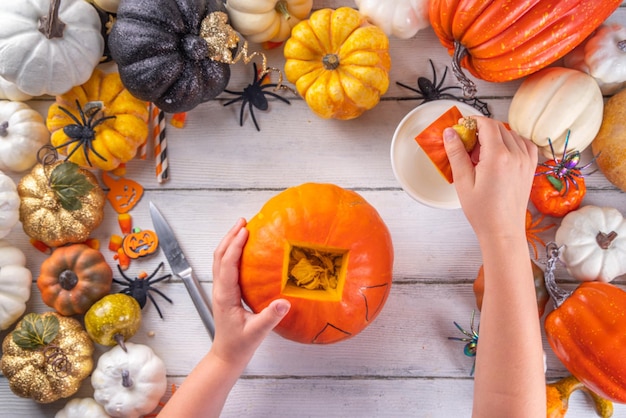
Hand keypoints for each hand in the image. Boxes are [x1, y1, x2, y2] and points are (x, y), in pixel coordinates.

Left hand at [210, 218, 289, 366]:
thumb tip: (284, 302)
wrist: (227, 355)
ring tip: (242, 228)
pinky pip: (225, 266)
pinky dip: (232, 252)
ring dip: (229, 241)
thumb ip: (270, 317)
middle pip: (219, 255)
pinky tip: (244, 248)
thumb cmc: (240, 345)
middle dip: (230, 236)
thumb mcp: (257, 332)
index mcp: (225, 295)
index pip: (227, 264)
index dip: (235, 246)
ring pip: (220, 259)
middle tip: (243, 221)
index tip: (245, 231)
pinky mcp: (226, 291)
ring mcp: (221, 289)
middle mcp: (220, 289)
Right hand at [443, 116, 537, 241]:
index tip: (462, 126)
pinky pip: (524, 144)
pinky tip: (500, 154)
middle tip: (468, 143)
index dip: (473, 121)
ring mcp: (526, 161)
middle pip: (499, 127)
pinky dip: (512, 142)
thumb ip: (456, 153)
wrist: (503, 230)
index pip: (487, 124)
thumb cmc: (482, 211)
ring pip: (511, 134)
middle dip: (482, 129)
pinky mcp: (531, 167)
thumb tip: (450, 132)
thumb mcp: (463, 181)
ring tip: (482, 153)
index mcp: (498, 156)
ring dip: (496, 136)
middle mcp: (516, 155)